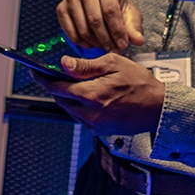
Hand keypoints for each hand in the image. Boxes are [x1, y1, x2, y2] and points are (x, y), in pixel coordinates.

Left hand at [33, 53, 164, 137]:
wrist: (159, 108)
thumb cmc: (140, 83)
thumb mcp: (114, 64)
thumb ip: (86, 66)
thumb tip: (64, 64)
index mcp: (91, 95)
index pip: (57, 87)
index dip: (43, 79)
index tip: (35, 72)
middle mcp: (90, 113)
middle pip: (61, 99)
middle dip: (56, 87)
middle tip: (59, 75)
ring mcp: (95, 124)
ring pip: (70, 109)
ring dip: (68, 97)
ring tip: (79, 84)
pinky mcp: (100, 130)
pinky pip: (81, 117)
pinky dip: (80, 106)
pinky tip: (91, 97)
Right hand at [57, 0, 142, 53]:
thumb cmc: (114, 3)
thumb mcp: (128, 11)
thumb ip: (133, 26)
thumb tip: (137, 40)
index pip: (110, 10)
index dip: (117, 31)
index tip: (123, 45)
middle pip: (95, 20)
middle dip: (106, 39)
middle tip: (113, 50)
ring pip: (82, 28)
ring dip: (95, 43)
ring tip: (104, 46)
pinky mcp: (61, 9)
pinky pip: (71, 33)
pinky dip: (83, 43)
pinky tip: (92, 43)